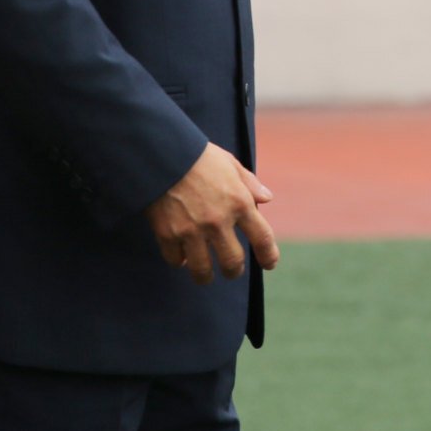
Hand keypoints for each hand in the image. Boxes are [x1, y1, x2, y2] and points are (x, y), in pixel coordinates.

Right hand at [145, 143, 279, 285]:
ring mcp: (192, 230)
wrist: (161, 154)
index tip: (269, 264)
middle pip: (232, 261)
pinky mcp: (167, 234)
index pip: (262, 237)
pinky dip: (178, 260)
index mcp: (239, 202)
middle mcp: (218, 221)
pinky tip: (180, 257)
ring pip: (202, 269)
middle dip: (234, 271)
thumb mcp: (230, 163)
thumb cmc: (198, 156)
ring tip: (204, 276)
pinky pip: (175, 259)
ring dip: (205, 276)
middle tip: (231, 272)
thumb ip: (250, 184)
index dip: (268, 255)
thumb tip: (267, 199)